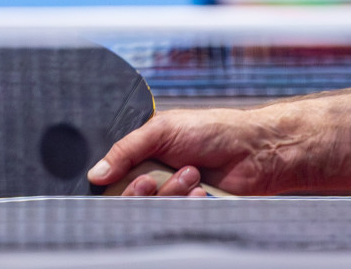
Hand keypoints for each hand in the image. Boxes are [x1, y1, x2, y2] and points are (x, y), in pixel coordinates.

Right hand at [87, 108, 293, 196]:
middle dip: (142, 193)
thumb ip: (127, 149)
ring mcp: (174, 198)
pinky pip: (176, 221)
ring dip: (171, 194)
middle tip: (154, 180)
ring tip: (193, 174)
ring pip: (153, 213)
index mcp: (145, 157)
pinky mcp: (191, 213)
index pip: (114, 182)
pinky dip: (188, 206)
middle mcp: (156, 179)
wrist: (255, 150)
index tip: (133, 179)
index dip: (118, 186)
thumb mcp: (164, 129)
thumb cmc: (214, 131)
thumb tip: (95, 173)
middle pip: (129, 202)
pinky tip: (203, 191)